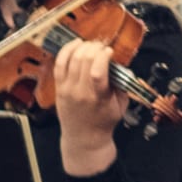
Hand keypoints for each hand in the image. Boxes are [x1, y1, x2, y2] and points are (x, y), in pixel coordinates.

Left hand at [51, 34, 128, 164]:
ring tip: (91, 44)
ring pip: (71, 60)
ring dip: (82, 47)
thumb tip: (120, 65)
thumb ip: (122, 85)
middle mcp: (80, 92)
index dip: (103, 56)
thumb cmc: (104, 122)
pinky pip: (59, 65)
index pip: (97, 72)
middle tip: (102, 45)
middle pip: (83, 61)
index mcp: (98, 97)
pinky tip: (75, 44)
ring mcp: (67, 89)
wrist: (83, 137)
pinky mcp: (59, 88)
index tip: (110, 51)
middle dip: (94, 48)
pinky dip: (66, 51)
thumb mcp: (121, 105)